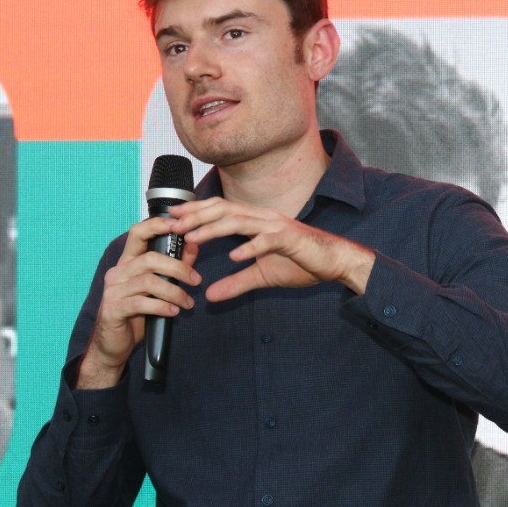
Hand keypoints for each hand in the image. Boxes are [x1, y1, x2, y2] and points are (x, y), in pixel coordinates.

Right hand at [77, 217, 200, 388]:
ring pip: (148, 282)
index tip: (178, 225)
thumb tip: (193, 246)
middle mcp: (117, 273)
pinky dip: (161, 307)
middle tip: (196, 280)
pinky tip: (173, 312)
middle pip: (150, 259)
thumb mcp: (158, 289)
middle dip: (178, 267)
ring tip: (188, 303)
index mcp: (127, 263)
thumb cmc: (137, 314)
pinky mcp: (113, 309)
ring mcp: (113, 291)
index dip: (156, 225)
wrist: (113, 345)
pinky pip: (141, 303)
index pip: (137, 233)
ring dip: (174, 292)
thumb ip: (174, 266)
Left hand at [168, 197, 374, 301]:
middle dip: (196, 217)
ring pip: (239, 222)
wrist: (335, 261)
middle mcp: (262, 217)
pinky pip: (267, 241)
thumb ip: (236, 283)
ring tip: (193, 238)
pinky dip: (250, 247)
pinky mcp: (290, 239)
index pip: (219, 211)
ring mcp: (276, 226)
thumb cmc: (301, 262)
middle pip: (223, 210)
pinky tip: (235, 256)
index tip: (172, 219)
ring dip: (214, 229)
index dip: (195, 213)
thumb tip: (210, 296)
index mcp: (255, 221)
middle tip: (172, 226)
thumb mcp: (262, 276)